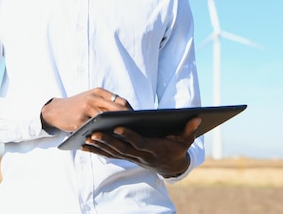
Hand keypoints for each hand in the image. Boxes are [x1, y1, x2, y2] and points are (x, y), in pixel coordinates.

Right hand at [41, 87, 132, 131]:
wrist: (55, 110)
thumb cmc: (77, 105)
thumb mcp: (91, 98)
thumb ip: (105, 103)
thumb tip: (127, 113)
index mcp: (98, 92)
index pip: (120, 101)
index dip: (131, 112)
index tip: (139, 121)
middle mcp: (93, 99)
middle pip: (117, 110)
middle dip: (128, 121)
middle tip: (137, 131)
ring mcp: (86, 109)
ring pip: (107, 121)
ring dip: (117, 129)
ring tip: (126, 137)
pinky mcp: (80, 121)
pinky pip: (95, 130)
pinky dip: (103, 135)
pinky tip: (110, 141)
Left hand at [82, 117, 201, 177]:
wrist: (171, 165)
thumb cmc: (177, 149)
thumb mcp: (186, 140)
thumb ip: (190, 130)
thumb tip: (197, 117)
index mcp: (153, 148)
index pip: (139, 142)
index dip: (129, 135)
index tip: (119, 126)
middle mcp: (140, 155)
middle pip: (121, 148)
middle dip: (107, 140)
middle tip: (93, 132)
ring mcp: (132, 157)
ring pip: (113, 152)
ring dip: (99, 146)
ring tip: (86, 138)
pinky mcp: (126, 157)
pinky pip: (109, 155)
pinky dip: (97, 151)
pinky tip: (84, 146)